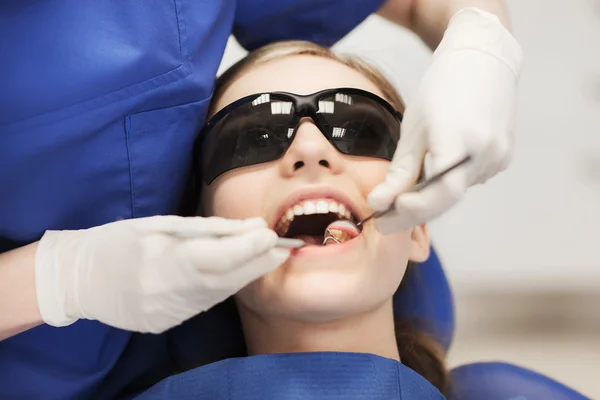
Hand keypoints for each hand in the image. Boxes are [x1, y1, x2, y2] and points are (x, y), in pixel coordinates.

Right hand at [34, 216, 288, 332]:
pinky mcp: (166, 325)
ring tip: (264, 257)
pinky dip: (222, 287)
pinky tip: (232, 273)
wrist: (79, 279)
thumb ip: (205, 229)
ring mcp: (167, 314)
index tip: (271, 236)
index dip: (250, 248)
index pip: (219, 257)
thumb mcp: (158, 224)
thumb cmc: (117, 242)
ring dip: (245, 275)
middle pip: (227, 280)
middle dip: (258, 263)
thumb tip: (248, 229)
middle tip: (282, 249)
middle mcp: (168, 292)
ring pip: (219, 294)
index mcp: (162, 260)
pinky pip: (204, 304)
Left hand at [368, 8, 522, 232]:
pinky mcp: (503, 157)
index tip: (381, 218)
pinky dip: (446, 185)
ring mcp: (499, 156)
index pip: (437, 193)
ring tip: (398, 202)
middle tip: (384, 223)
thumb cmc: (440, 88)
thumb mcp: (413, 129)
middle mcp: (487, 152)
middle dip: (413, 214)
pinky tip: (429, 180)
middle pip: (448, 198)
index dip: (410, 211)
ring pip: (457, 192)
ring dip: (428, 200)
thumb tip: (379, 203)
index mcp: (462, 140)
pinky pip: (469, 180)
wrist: (482, 60)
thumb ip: (400, 171)